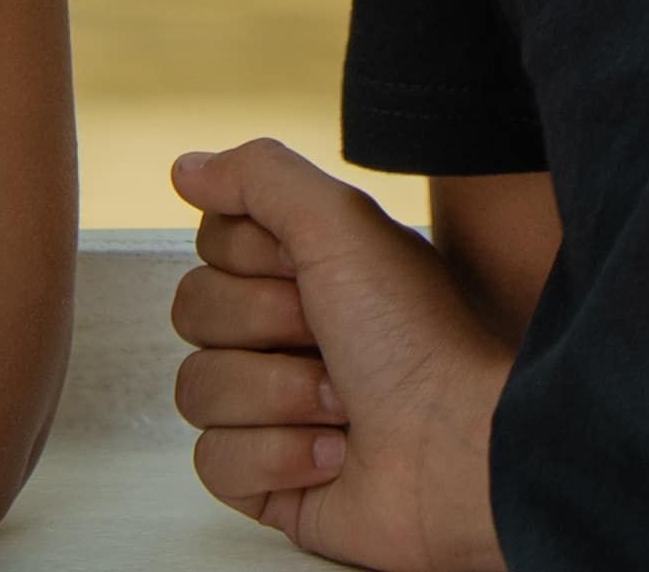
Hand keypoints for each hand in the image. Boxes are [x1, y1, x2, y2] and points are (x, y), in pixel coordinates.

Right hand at [168, 142, 512, 571]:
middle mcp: (287, 333)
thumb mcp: (343, 226)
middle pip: (193, 311)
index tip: (310, 269)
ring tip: (344, 405)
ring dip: (278, 396)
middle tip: (332, 339)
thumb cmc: (417, 335)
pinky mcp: (270, 481)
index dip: (253, 257)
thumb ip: (261, 177)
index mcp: (308, 269)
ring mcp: (274, 409)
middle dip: (265, 326)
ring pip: (196, 390)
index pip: (212, 245)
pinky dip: (278, 458)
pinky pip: (214, 461)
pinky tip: (335, 457)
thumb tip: (186, 167)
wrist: (462, 445)